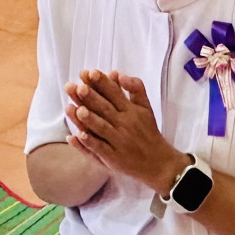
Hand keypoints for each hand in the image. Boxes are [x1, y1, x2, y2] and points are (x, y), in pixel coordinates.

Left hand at [66, 70, 184, 193]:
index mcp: (131, 110)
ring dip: (88, 119)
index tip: (90, 72)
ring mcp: (118, 141)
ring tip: (76, 109)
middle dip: (92, 98)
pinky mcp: (113, 158)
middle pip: (105, 109)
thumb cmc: (148, 131)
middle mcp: (124, 124)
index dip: (102, 83)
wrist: (158, 162)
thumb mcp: (146, 107)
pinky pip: (100, 148)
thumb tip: (118, 73)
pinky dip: (89, 143)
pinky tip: (77, 136)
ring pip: (101, 128)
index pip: (115, 93)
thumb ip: (135, 88)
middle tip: (78, 87)